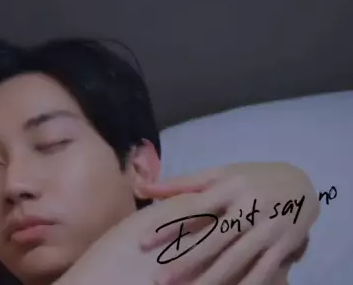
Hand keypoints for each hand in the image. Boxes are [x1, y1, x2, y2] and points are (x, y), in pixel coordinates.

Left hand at [137, 162, 318, 284]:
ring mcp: (268, 229)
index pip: (192, 208)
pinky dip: (247, 284)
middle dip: (185, 260)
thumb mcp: (220, 173)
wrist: (303, 182)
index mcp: (229, 187)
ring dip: (211, 278)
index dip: (167, 226)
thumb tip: (145, 187)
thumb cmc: (251, 177)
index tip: (142, 242)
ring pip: (236, 259)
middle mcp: (249, 208)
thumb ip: (183, 183)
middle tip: (159, 278)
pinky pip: (264, 269)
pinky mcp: (285, 246)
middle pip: (213, 239)